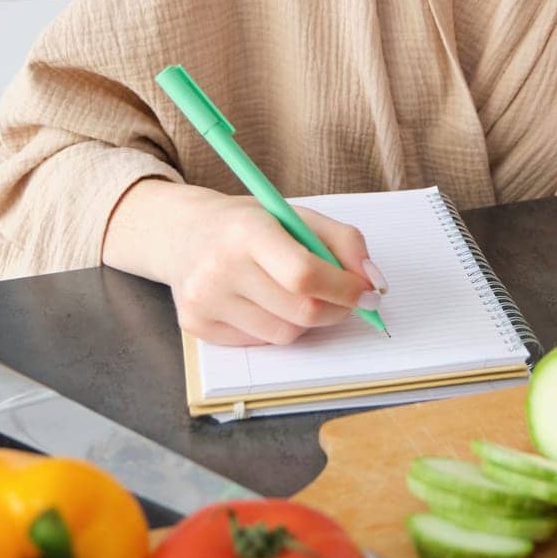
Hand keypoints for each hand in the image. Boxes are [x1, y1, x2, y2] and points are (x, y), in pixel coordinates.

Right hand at [105, 180, 385, 345]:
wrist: (183, 233)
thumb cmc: (248, 223)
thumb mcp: (295, 214)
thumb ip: (342, 241)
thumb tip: (372, 282)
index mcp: (247, 231)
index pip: (304, 274)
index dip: (344, 289)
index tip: (368, 293)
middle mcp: (220, 268)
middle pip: (300, 312)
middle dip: (336, 310)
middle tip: (347, 301)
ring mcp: (205, 301)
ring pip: (284, 334)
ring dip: (307, 321)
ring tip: (299, 296)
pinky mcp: (197, 326)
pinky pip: (259, 343)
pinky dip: (276, 327)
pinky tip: (265, 302)